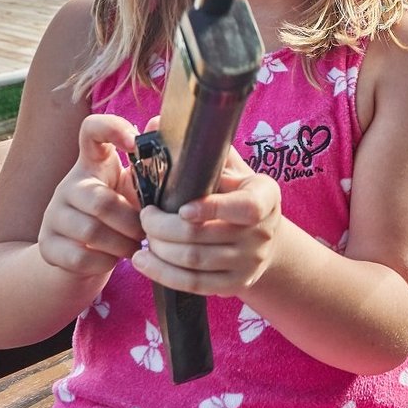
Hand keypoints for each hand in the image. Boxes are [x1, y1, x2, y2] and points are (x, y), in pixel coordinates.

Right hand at [38, 113, 144, 277]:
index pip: (92, 130)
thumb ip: (151, 163)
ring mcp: (53, 215)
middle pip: (101, 201)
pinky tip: (115, 259)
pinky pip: (79, 258)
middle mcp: (69, 185)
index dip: (112, 129)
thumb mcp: (138, 185)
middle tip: (147, 231)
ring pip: (91, 232)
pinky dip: (105, 263)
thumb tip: (158, 123)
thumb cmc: (121, 210)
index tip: (135, 142)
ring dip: (122, 244)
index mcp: (94, 162)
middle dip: (132, 222)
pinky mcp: (46, 246)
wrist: (85, 252)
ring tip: (136, 246)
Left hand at [132, 146, 281, 296]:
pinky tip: (143, 261)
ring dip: (159, 250)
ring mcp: (251, 261)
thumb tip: (153, 124)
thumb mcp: (227, 169)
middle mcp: (263, 231)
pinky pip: (194, 284)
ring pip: (194, 261)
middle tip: (144, 216)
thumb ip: (196, 149)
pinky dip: (162, 274)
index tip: (180, 208)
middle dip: (163, 228)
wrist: (263, 236)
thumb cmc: (235, 193)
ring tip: (142, 237)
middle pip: (204, 236)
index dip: (211, 209)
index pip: (246, 208)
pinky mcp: (236, 284)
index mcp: (266, 196)